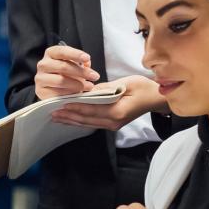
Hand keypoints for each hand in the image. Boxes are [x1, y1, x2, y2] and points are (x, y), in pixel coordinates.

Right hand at [34, 45, 99, 99]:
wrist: (54, 89)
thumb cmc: (67, 73)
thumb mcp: (74, 65)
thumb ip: (81, 62)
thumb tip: (86, 62)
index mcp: (51, 53)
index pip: (62, 51)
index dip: (75, 54)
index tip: (87, 58)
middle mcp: (43, 64)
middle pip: (63, 67)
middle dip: (81, 72)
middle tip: (95, 76)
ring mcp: (40, 79)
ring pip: (61, 81)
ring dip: (78, 84)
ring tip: (89, 86)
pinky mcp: (41, 92)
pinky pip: (58, 93)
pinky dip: (70, 94)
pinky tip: (78, 94)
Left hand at [50, 75, 167, 129]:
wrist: (156, 98)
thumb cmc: (143, 88)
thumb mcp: (126, 83)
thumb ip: (105, 88)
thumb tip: (87, 91)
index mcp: (116, 111)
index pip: (90, 110)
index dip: (74, 107)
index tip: (60, 105)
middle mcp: (113, 121)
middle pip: (86, 119)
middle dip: (68, 116)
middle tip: (52, 113)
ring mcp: (113, 125)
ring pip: (88, 123)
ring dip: (72, 120)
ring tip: (57, 117)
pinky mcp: (113, 124)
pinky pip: (93, 123)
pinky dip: (80, 120)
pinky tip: (71, 119)